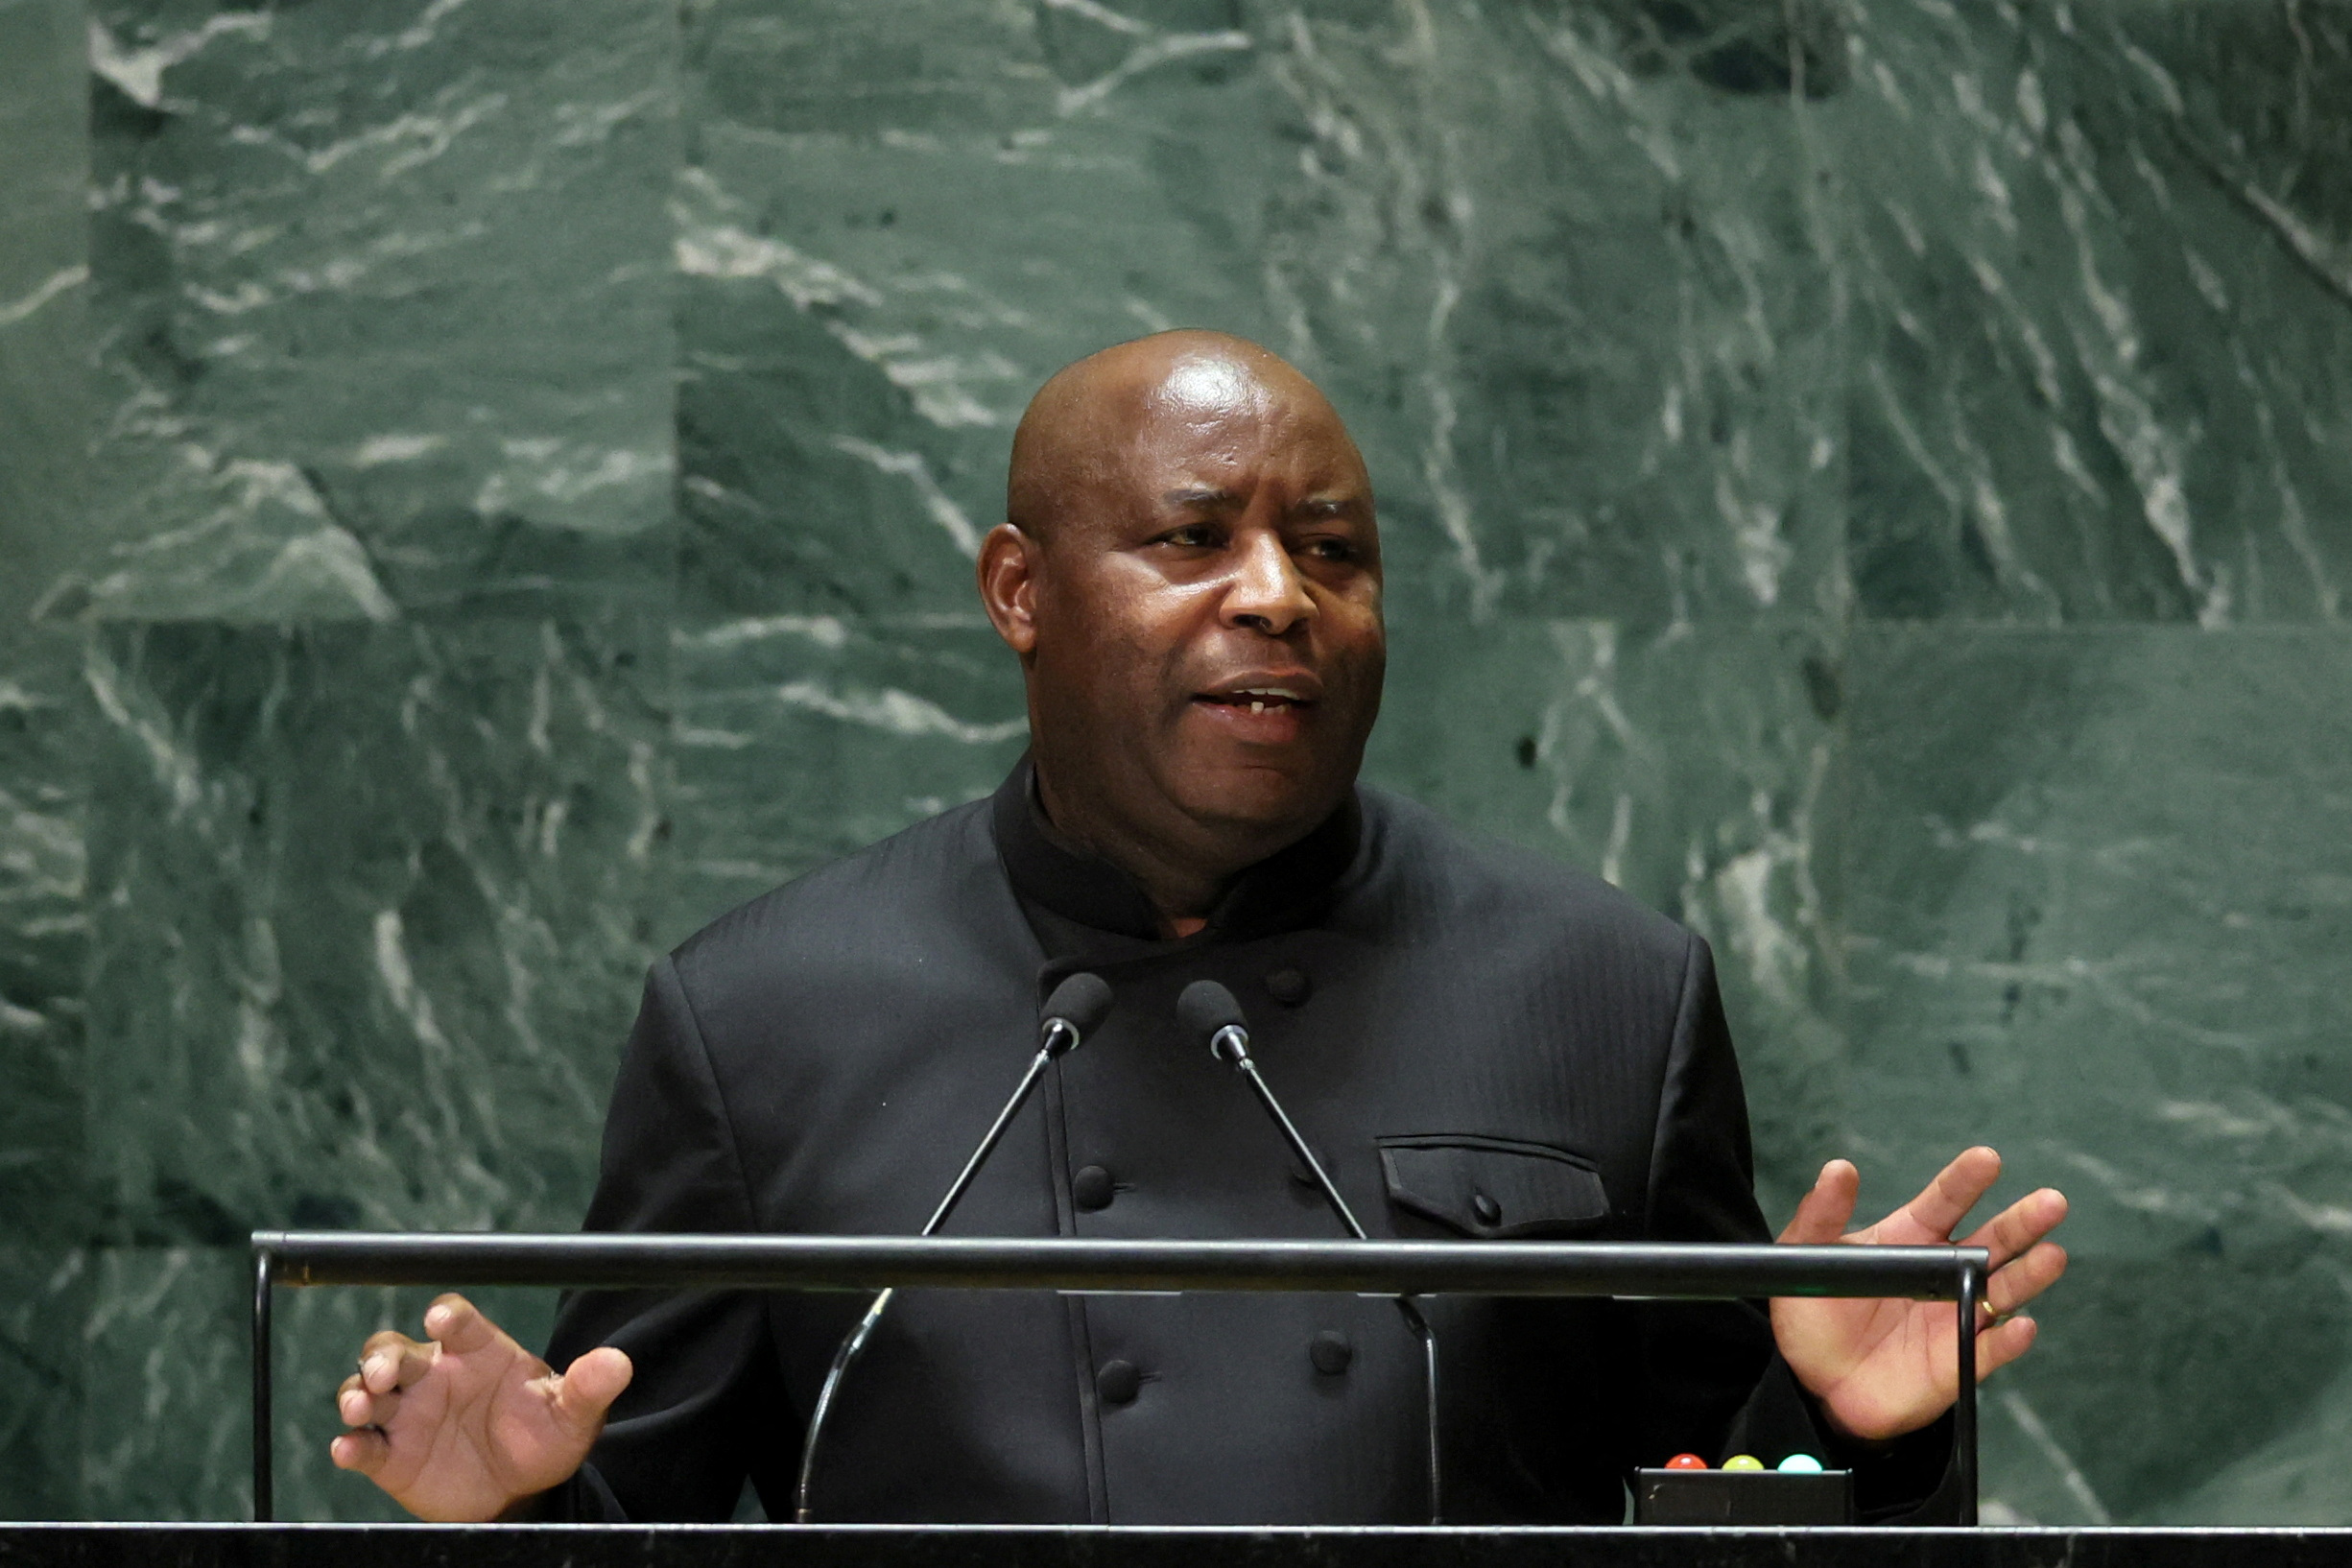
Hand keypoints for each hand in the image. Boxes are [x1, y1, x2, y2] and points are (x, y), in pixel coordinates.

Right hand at [330, 1293, 632, 1521]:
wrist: (522, 1492)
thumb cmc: (542, 1437)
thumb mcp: (572, 1414)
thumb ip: (588, 1387)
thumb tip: (618, 1363)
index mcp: (478, 1352)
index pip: (457, 1320)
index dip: (446, 1314)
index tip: (441, 1319)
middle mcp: (436, 1375)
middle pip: (394, 1349)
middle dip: (382, 1356)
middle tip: (384, 1374)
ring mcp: (409, 1414)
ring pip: (367, 1390)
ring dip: (357, 1393)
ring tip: (361, 1406)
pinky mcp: (392, 1456)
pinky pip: (363, 1446)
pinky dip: (350, 1445)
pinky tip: (350, 1448)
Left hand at [1770, 1146, 2066, 1444]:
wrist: (1815, 1381)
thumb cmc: (1814, 1312)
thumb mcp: (1807, 1258)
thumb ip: (1822, 1215)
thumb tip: (1838, 1168)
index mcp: (1910, 1238)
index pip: (1945, 1202)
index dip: (1965, 1181)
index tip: (1988, 1159)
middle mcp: (1943, 1273)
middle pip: (1991, 1242)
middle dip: (2021, 1222)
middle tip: (2052, 1202)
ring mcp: (1955, 1316)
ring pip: (2003, 1291)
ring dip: (2030, 1275)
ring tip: (2052, 1256)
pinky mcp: (1959, 1361)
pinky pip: (1990, 1350)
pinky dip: (2008, 1340)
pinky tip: (2021, 1325)